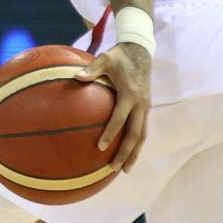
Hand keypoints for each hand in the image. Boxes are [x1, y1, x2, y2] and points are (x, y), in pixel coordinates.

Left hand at [77, 41, 150, 173]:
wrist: (141, 52)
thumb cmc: (119, 56)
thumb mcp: (105, 58)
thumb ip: (92, 69)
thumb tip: (76, 77)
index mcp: (130, 94)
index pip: (120, 118)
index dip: (111, 133)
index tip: (100, 147)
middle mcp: (141, 104)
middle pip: (135, 134)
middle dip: (126, 152)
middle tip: (114, 168)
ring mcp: (145, 107)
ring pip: (142, 135)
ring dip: (134, 153)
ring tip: (124, 170)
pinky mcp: (146, 109)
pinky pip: (141, 130)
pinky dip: (136, 144)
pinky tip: (127, 155)